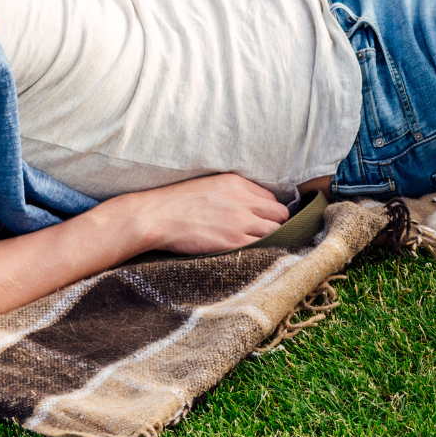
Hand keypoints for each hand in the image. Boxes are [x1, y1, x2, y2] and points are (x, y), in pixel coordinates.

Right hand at [118, 173, 290, 255]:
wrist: (156, 216)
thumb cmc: (177, 202)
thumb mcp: (210, 185)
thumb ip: (234, 193)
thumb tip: (251, 206)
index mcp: (238, 183)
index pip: (271, 199)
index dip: (268, 212)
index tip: (262, 221)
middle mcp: (243, 200)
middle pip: (279, 215)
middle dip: (275, 225)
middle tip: (264, 235)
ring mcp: (240, 222)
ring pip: (275, 232)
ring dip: (270, 239)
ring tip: (258, 246)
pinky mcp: (233, 242)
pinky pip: (262, 247)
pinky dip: (261, 251)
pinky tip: (252, 253)